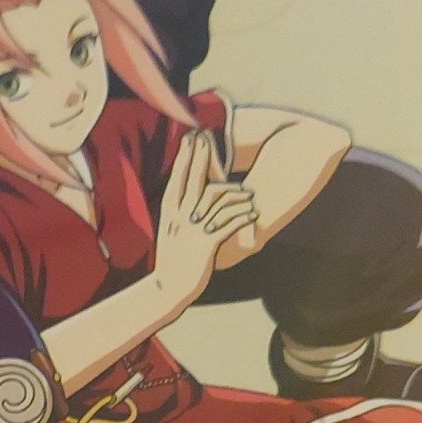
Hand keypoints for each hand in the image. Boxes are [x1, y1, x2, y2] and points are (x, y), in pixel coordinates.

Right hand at [152, 132, 257, 308]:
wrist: (169, 287)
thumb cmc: (173, 260)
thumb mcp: (172, 232)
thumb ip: (180, 212)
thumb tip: (189, 196)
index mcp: (170, 212)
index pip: (178, 177)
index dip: (186, 155)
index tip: (191, 136)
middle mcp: (180, 217)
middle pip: (194, 180)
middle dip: (203, 157)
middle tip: (209, 136)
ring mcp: (193, 230)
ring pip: (216, 202)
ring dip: (235, 195)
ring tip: (249, 195)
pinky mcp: (207, 244)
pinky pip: (228, 225)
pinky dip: (241, 218)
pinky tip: (252, 215)